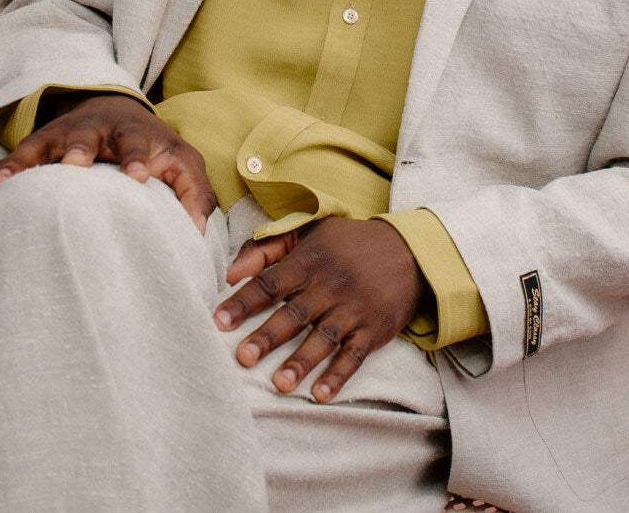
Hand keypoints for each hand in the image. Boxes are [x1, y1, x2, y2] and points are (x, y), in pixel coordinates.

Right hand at [0, 94, 217, 232]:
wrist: (114, 110)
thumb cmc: (154, 149)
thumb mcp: (182, 162)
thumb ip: (195, 193)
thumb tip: (199, 232)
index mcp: (134, 134)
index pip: (139, 142)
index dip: (138, 157)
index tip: (139, 176)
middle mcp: (95, 130)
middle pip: (87, 135)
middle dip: (81, 148)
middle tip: (75, 164)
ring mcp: (62, 137)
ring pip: (40, 147)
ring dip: (24, 164)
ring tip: (3, 187)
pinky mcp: (36, 149)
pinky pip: (11, 165)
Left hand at [214, 216, 424, 400]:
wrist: (409, 251)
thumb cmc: (348, 244)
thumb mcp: (310, 235)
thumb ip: (267, 249)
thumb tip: (230, 273)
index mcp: (310, 260)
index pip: (271, 282)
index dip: (245, 301)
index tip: (219, 320)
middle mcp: (331, 285)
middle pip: (295, 313)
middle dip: (268, 336)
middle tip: (243, 357)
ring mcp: (354, 308)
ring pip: (324, 337)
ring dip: (301, 361)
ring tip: (279, 383)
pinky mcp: (374, 329)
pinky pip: (355, 355)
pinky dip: (338, 375)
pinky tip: (320, 394)